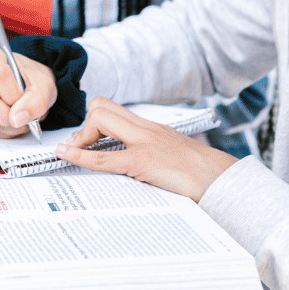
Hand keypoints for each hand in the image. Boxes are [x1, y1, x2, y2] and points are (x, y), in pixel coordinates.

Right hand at [0, 41, 55, 137]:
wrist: (25, 86)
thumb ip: (36, 100)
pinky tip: (10, 123)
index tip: (27, 101)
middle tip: (23, 120)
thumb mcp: (43, 84)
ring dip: (6, 126)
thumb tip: (16, 119)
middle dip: (6, 114)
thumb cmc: (30, 79)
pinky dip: (0, 132)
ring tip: (21, 120)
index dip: (14, 94)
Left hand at [55, 97, 238, 200]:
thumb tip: (130, 166)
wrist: (223, 182)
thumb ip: (152, 154)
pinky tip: (65, 156)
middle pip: (101, 107)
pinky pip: (103, 157)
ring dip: (81, 138)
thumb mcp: (173, 157)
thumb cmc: (201, 176)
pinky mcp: (143, 162)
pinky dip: (80, 156)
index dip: (93, 123)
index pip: (113, 109)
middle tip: (82, 150)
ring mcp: (144, 144)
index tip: (87, 142)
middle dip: (84, 128)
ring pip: (99, 120)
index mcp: (152, 128)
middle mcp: (146, 129)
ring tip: (75, 155)